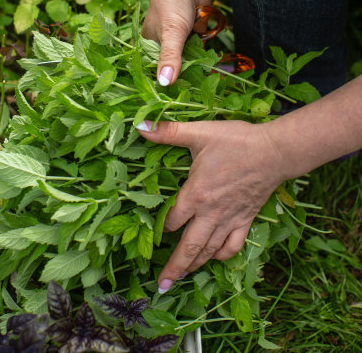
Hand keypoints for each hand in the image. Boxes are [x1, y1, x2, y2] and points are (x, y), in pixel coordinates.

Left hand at [136, 119, 285, 292]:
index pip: (172, 220)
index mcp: (195, 194)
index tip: (153, 235)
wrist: (273, 151)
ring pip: (209, 250)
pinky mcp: (246, 220)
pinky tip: (215, 258)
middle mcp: (210, 213)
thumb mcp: (199, 132)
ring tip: (183, 277)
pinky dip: (222, 256)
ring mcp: (230, 219)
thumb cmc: (235, 141)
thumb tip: (139, 127)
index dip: (161, 228)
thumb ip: (168, 132)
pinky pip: (233, 246)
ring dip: (194, 265)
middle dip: (174, 267)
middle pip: (189, 247)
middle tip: (162, 285)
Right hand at [141, 0, 211, 86]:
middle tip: (197, 85)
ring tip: (205, 69)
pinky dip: (205, 45)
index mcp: (149, 44)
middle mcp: (163, 42)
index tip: (178, 93)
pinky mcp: (193, 32)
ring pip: (190, 57)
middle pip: (175, 65)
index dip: (166, 80)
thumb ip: (170, 58)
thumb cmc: (172, 3)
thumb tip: (164, 84)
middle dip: (186, 71)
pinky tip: (209, 48)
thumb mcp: (171, 33)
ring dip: (198, 60)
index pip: (156, 69)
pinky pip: (200, 47)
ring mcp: (179, 37)